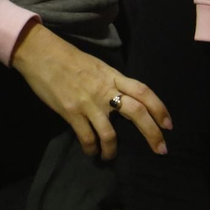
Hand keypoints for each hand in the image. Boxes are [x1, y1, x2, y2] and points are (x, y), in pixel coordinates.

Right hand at [10, 22, 171, 160]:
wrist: (40, 53)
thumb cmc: (68, 58)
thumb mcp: (96, 66)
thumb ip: (110, 82)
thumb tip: (123, 99)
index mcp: (112, 75)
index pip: (143, 91)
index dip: (160, 108)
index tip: (169, 125)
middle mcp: (105, 90)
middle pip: (137, 113)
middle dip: (152, 134)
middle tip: (161, 150)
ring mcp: (88, 102)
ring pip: (111, 134)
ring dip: (112, 151)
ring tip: (109, 157)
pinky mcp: (71, 112)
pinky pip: (87, 138)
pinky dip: (91, 148)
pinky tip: (90, 150)